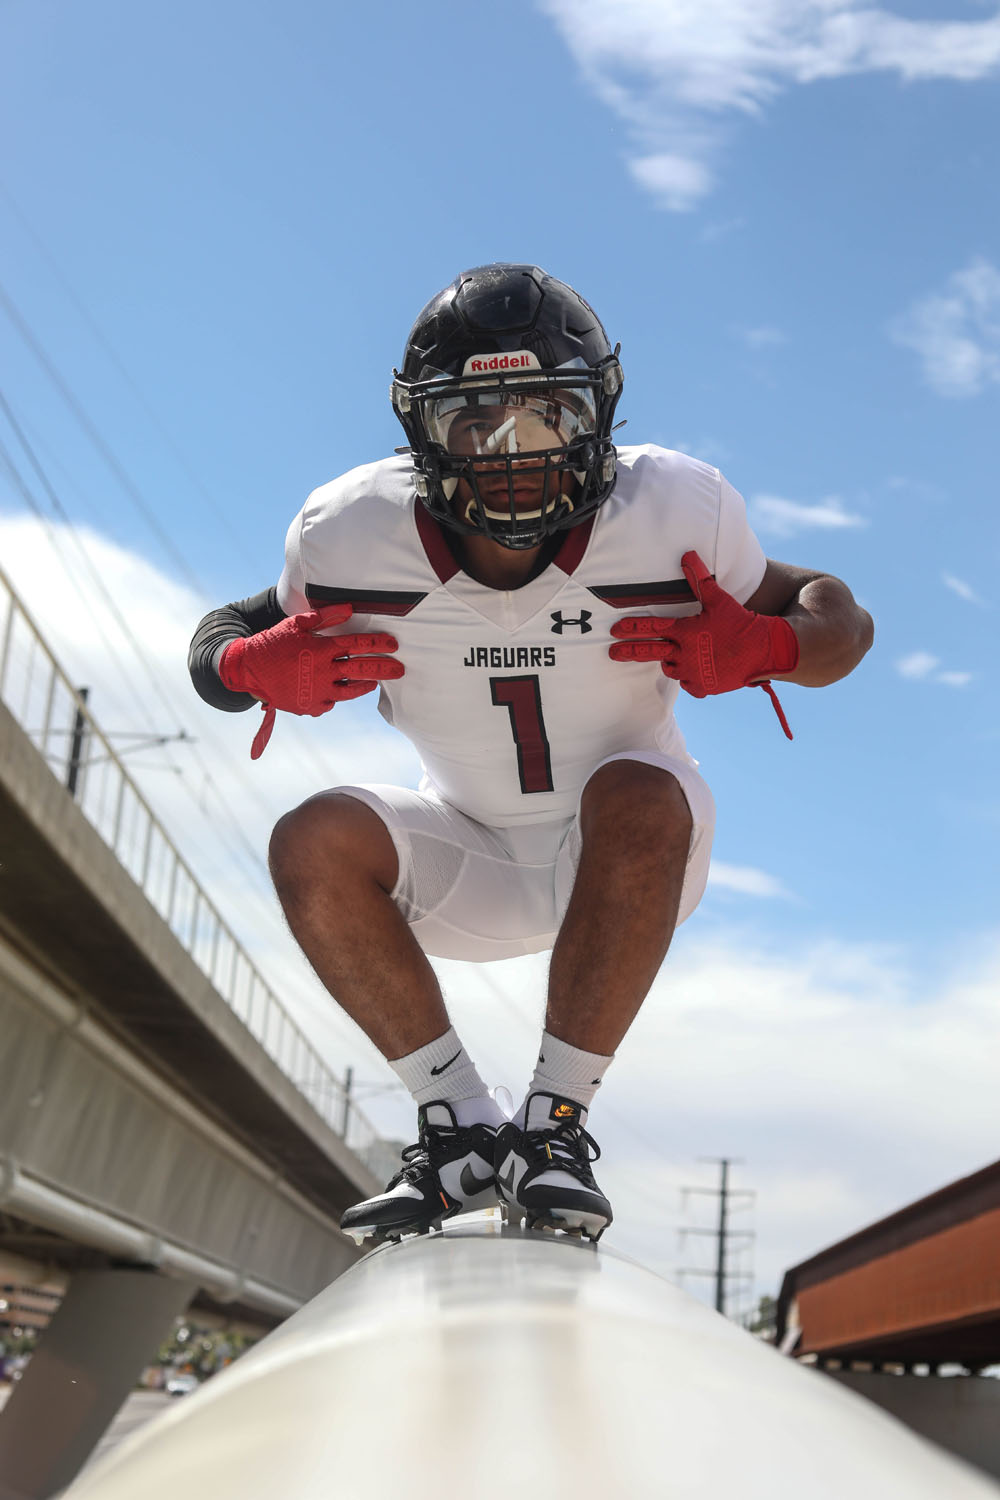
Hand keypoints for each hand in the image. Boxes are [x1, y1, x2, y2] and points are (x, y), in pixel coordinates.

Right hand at [219, 603, 403, 757]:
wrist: (247, 670)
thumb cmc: (272, 643)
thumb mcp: (296, 625)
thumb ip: (325, 616)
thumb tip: (350, 608)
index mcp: (320, 649)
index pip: (357, 644)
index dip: (377, 643)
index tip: (393, 644)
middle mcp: (322, 672)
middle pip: (361, 669)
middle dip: (384, 668)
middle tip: (400, 669)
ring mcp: (317, 692)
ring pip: (350, 690)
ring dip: (365, 685)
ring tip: (374, 682)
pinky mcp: (310, 706)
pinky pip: (331, 702)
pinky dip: (338, 696)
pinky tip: (343, 691)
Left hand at [609, 550, 798, 695]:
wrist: (764, 650)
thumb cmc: (740, 622)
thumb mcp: (719, 599)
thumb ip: (700, 579)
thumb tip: (687, 555)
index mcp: (686, 631)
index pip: (653, 628)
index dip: (633, 628)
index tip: (616, 630)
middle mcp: (685, 654)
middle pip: (651, 652)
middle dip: (629, 651)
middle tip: (612, 653)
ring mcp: (693, 673)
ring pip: (670, 668)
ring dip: (670, 661)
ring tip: (678, 655)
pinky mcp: (704, 687)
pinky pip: (688, 684)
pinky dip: (689, 678)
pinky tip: (696, 670)